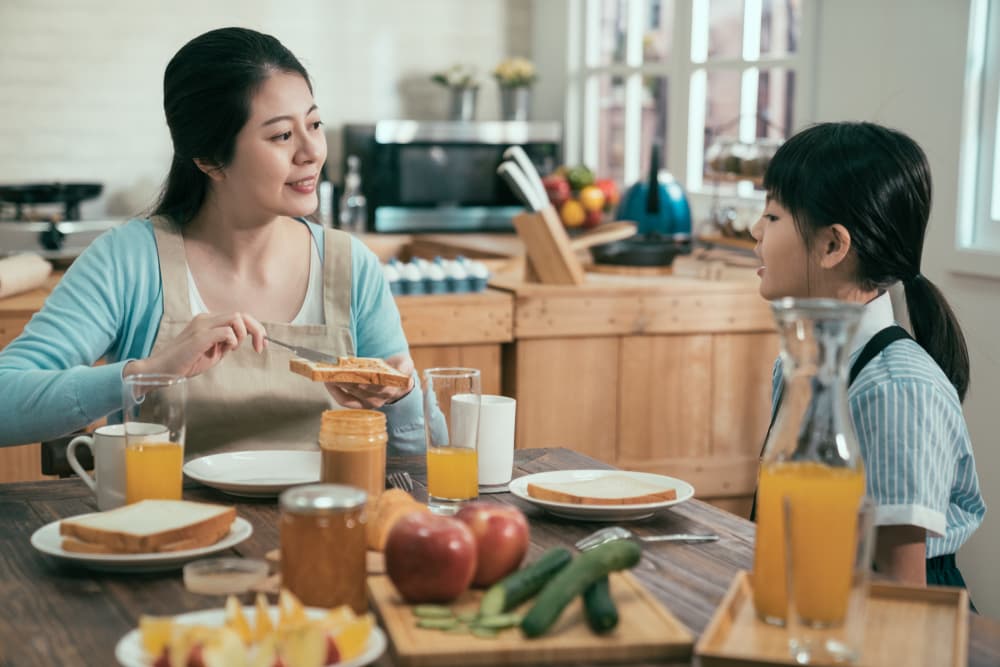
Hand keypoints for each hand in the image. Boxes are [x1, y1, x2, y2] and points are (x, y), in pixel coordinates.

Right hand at [125, 312, 265, 378]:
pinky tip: (223, 351)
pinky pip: (226, 332)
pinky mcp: (199, 336)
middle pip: (241, 314)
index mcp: (209, 321)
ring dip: (241, 336)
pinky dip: (231, 341)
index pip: (239, 317)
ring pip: (236, 318)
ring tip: (229, 350)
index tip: (261, 345)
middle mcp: (205, 318)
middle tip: (259, 347)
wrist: (161, 370)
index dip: (255, 328)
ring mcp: (202, 325)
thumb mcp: (213, 352)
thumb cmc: (186, 362)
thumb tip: (243, 339)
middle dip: (257, 330)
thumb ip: (227, 343)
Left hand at [325, 353, 414, 408]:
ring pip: (350, 396)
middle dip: (346, 379)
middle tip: (334, 369)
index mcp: (391, 390)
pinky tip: (329, 383)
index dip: (369, 385)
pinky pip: (345, 400)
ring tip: (328, 374)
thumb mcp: (405, 365)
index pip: (379, 389)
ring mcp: (368, 403)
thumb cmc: (398, 371)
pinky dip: (335, 392)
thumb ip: (405, 367)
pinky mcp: (358, 404)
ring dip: (337, 385)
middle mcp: (379, 399)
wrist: (396, 381)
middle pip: (360, 390)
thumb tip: (403, 369)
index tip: (359, 378)